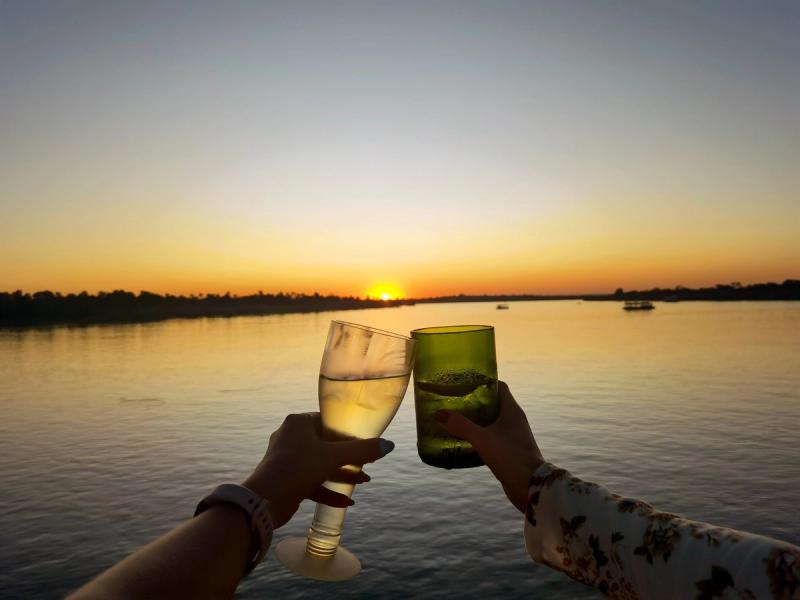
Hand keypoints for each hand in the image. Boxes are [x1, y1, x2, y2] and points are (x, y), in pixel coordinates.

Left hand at [243, 413, 393, 527]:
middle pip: (325, 444)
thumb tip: (389, 445)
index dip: (346, 431)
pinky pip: (311, 481)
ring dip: (341, 475)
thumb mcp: (334, 457)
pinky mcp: (286, 480)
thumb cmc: (299, 467)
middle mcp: (290, 437)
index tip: (362, 441)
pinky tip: (346, 503)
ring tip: (363, 483)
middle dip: (348, 458)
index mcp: (298, 423)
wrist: (266, 500)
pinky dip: (328, 490)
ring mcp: (287, 460)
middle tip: (367, 465)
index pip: (326, 420)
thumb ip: (361, 451)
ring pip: (320, 465)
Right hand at [436, 381, 543, 512]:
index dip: (484, 382)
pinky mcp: (510, 450)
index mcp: (512, 410)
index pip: (499, 387)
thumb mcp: (482, 439)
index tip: (465, 381)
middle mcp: (515, 420)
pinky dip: (480, 435)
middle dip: (475, 401)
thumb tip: (439, 414)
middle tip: (455, 401)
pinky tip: (466, 441)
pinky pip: (493, 437)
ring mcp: (514, 435)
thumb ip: (461, 426)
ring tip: (456, 419)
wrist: (530, 486)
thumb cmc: (510, 456)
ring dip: (477, 420)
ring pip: (492, 421)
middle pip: (493, 403)